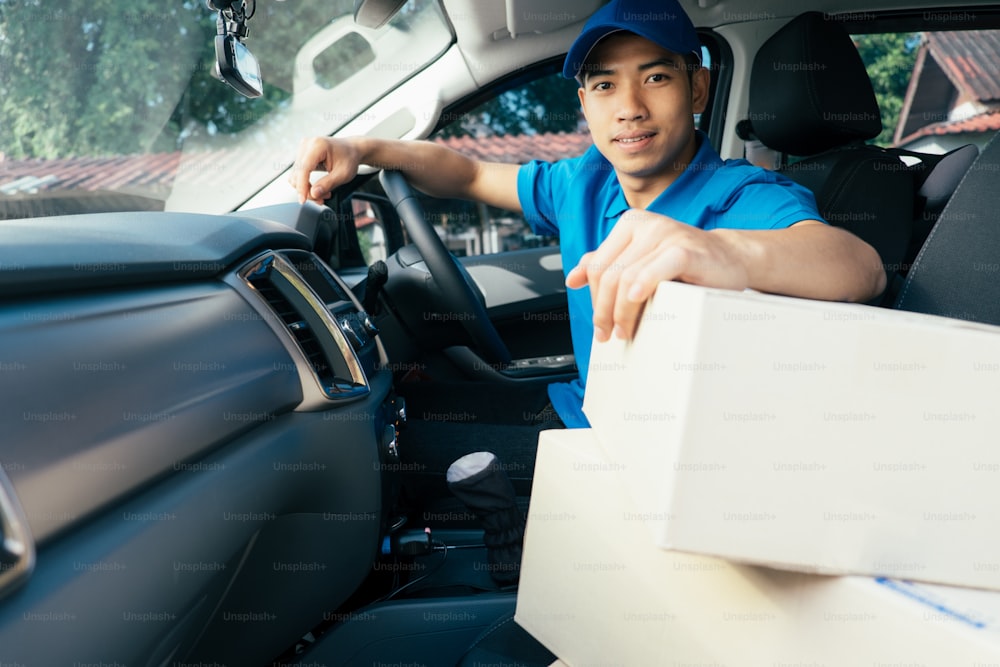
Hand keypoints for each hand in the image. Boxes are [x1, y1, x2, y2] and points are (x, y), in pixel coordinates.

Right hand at [289, 136, 362, 203]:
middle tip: (322, 199)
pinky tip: (317, 187)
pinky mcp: (302, 154)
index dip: (302, 186)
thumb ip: (328, 184)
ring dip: (307, 188)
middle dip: (307, 190)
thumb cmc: (349, 158)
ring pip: (296, 175)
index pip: (304, 168)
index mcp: (318, 145)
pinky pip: (299, 173)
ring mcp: (303, 148)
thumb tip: (313, 193)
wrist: (352, 149)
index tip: (303, 200)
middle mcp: (307, 144)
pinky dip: (306, 183)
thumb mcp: (344, 174)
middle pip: (298, 173)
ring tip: (323, 193)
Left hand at [565, 208, 749, 341]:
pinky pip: (654, 270)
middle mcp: (646, 224)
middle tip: (608, 335)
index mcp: (630, 224)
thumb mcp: (642, 261)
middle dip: (603, 311)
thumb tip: (572, 278)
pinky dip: (642, 287)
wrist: (730, 259)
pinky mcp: (685, 248)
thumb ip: (609, 265)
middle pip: (609, 274)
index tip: (599, 326)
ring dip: (621, 312)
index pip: (598, 266)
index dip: (593, 299)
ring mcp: (666, 233)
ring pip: (626, 278)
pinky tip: (637, 301)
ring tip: (625, 331)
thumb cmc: (687, 265)